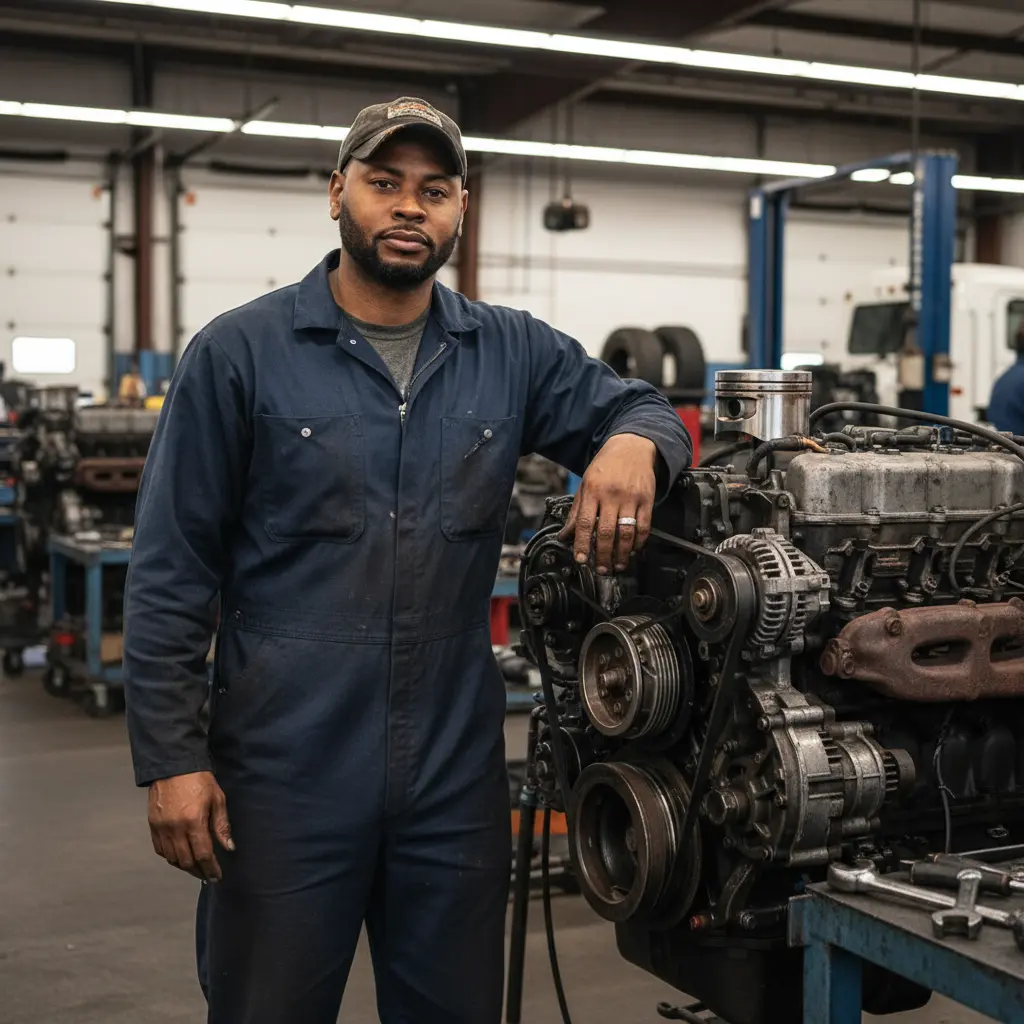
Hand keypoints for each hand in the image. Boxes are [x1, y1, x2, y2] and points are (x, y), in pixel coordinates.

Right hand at [148, 771, 233, 881]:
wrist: (174, 766)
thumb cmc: (200, 780)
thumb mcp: (217, 799)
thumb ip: (222, 825)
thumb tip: (228, 847)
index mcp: (194, 821)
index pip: (203, 854)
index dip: (211, 868)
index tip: (217, 877)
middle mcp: (175, 828)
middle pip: (186, 861)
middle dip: (198, 871)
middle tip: (208, 874)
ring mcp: (161, 828)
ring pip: (172, 858)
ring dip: (184, 866)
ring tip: (196, 868)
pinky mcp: (152, 825)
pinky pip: (160, 850)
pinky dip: (170, 857)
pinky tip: (180, 857)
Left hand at [559, 433, 657, 574]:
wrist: (632, 446)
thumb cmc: (606, 466)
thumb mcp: (585, 484)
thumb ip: (576, 511)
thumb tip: (564, 536)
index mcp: (593, 491)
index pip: (585, 523)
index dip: (582, 544)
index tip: (581, 560)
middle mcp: (611, 495)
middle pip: (606, 532)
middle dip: (603, 555)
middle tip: (601, 570)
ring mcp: (631, 497)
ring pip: (626, 532)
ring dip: (622, 554)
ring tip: (618, 565)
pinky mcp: (647, 499)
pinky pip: (644, 526)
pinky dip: (639, 542)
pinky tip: (633, 550)